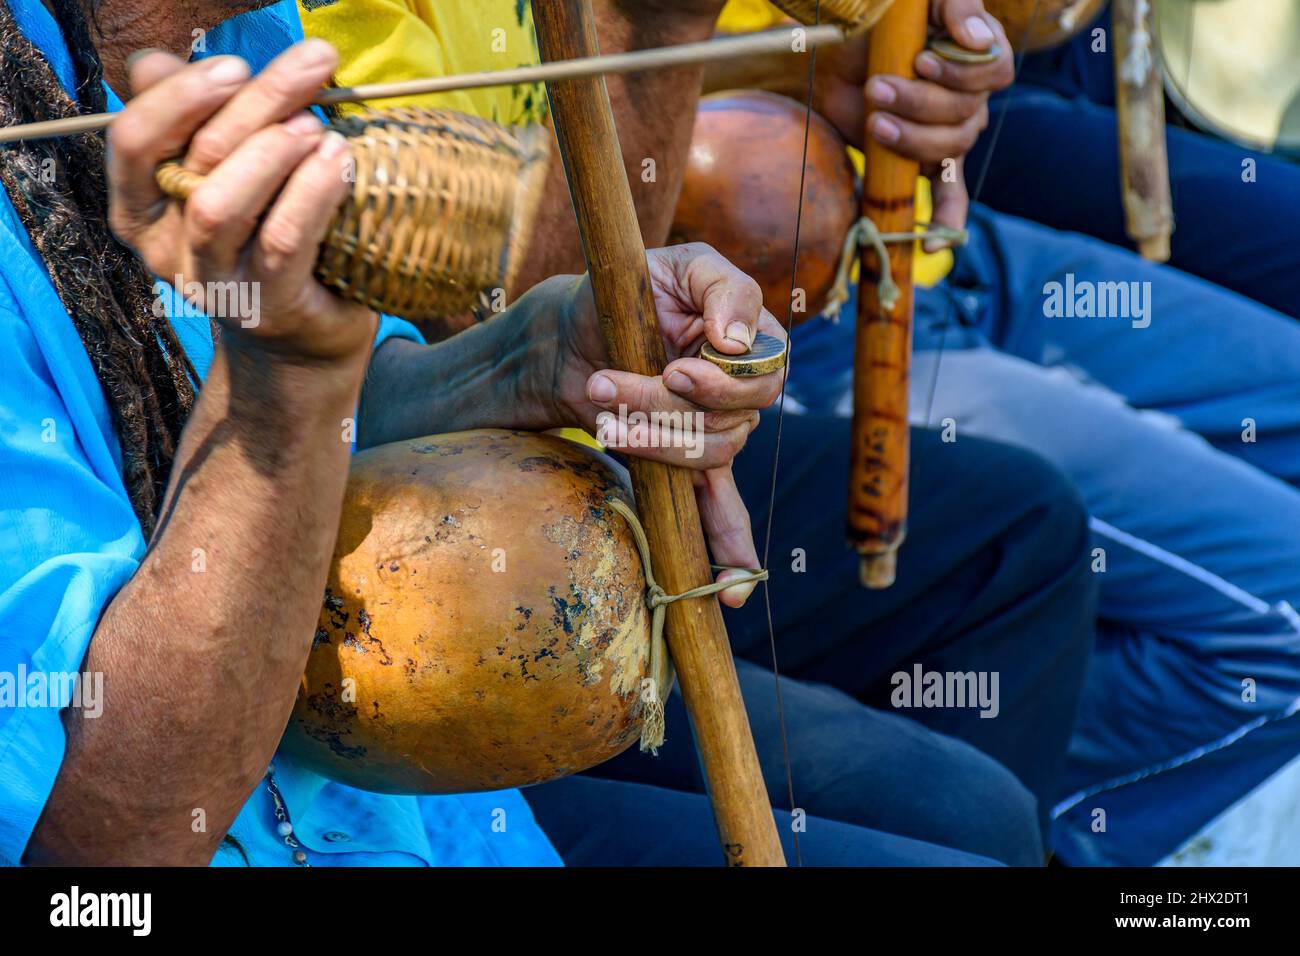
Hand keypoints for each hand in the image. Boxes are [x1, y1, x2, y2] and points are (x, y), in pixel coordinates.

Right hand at [107, 40, 377, 370]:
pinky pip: (282, 241)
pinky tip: (339, 161)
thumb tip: (154, 62)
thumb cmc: (270, 238)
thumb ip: (196, 121)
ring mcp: (214, 283)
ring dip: (274, 152)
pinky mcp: (267, 306)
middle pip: (194, 160)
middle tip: (310, 69)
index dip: (179, 97)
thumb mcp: (230, 175)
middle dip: (255, 103)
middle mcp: (164, 249)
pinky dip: (312, 193)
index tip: (235, 65)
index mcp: (141, 208)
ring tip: (320, 126)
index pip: (134, 141)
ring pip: (222, 205)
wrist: (307, 337)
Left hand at [537, 243, 786, 605]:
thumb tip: (740, 341)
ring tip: (601, 416)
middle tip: (606, 385)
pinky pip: (720, 513)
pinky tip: (735, 588)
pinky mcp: (683, 465)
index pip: (763, 376)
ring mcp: (713, 432)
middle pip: (729, 422)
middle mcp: (740, 390)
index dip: (721, 381)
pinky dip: (730, 553)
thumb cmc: (623, 290)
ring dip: (648, 440)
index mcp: (750, 339)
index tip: (673, 368)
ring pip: (704, 457)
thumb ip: (724, 289)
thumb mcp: (677, 266)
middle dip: (663, 408)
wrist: (567, 337)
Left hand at [815, 0, 1014, 243]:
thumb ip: (957, 4)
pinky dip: (946, 223)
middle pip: (966, 114)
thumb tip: (976, 39)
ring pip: (949, 148)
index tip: (921, 61)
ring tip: (875, 122)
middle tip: (876, 89)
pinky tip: (931, 247)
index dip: (961, 73)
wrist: (832, 56)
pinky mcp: (923, 160)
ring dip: (910, 138)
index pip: (994, 73)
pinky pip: (950, 196)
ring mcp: (950, 133)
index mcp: (978, 55)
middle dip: (918, 103)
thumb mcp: (917, 1)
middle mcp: (971, 98)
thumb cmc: (880, 21)